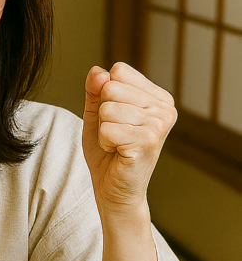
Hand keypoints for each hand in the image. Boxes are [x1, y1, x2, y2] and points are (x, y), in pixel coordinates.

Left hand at [82, 62, 175, 215]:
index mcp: (158, 97)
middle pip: (111, 88)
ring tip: (117, 144)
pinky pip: (107, 129)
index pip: (118, 71)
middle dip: (103, 114)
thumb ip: (95, 90)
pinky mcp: (147, 141)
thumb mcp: (97, 115)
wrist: (115, 189)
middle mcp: (164, 107)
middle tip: (116, 135)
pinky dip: (105, 142)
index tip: (116, 119)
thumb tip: (98, 71)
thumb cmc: (108, 152)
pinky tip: (118, 152)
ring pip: (107, 109)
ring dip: (104, 130)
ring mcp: (159, 124)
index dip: (105, 95)